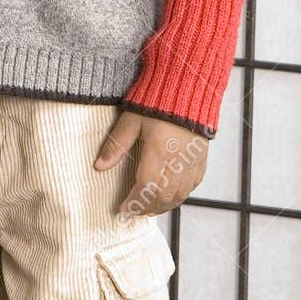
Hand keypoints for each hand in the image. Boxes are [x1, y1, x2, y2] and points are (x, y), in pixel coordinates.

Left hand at [94, 109, 208, 216]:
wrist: (188, 87)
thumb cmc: (156, 101)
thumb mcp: (131, 120)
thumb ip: (116, 145)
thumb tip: (99, 166)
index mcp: (159, 151)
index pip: (146, 187)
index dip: (134, 202)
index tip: (123, 208)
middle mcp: (178, 160)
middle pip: (163, 196)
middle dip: (147, 208)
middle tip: (134, 211)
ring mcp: (192, 161)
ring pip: (180, 194)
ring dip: (163, 206)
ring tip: (149, 209)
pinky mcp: (201, 158)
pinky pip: (192, 185)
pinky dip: (180, 196)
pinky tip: (169, 197)